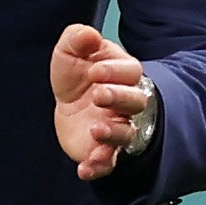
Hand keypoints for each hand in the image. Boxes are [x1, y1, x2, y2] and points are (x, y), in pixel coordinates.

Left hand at [51, 22, 153, 180]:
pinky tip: (84, 169)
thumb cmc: (77, 75)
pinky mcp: (102, 150)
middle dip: (119, 98)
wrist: (69, 103)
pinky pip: (107, 162)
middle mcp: (125, 103)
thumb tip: (89, 35)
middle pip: (136, 102)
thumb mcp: (71, 51)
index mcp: (122, 74)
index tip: (93, 71)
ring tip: (95, 129)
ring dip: (112, 133)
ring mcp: (116, 128)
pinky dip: (98, 167)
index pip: (131, 71)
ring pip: (125, 134)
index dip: (114, 71)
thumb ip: (78, 39)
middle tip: (98, 95)